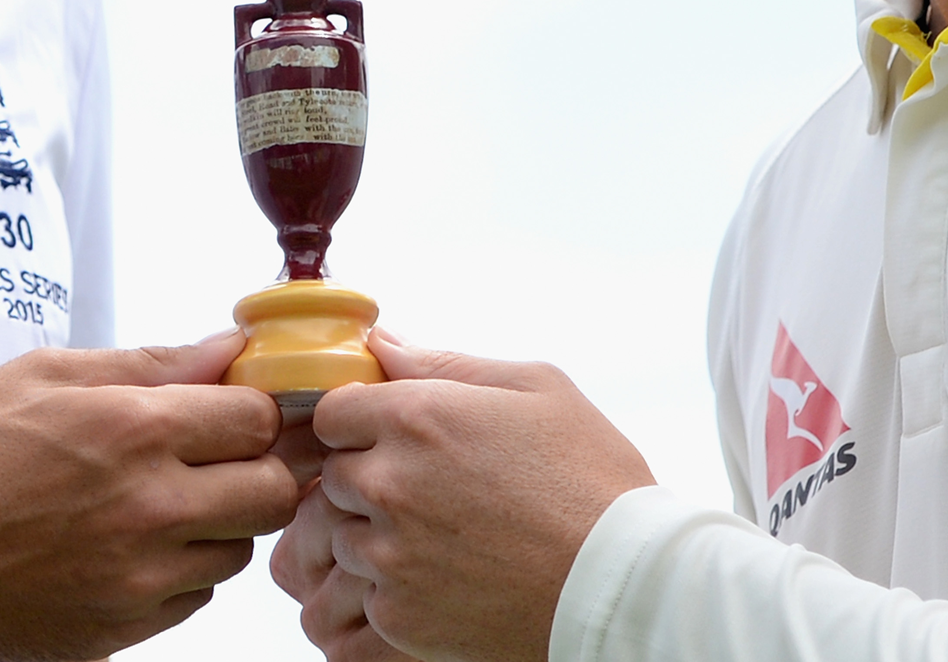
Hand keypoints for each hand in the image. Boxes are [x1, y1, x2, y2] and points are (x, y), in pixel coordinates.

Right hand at [0, 330, 298, 661]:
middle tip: (215, 458)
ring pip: (239, 549)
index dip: (253, 411)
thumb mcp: (40, 375)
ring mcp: (140, 576)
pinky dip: (181, 569)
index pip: (259, 419)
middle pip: (273, 491)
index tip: (234, 411)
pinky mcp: (123, 628)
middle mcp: (150, 507)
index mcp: (134, 429)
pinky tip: (131, 544)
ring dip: (219, 522)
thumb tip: (222, 350)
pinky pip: (195, 596)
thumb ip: (147, 362)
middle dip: (256, 468)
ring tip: (159, 502)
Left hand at [271, 329, 654, 661]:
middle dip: (369, 477)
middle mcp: (390, 482)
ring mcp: (388, 553)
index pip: (331, 412)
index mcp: (416, 417)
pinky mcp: (398, 613)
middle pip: (333, 474)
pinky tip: (450, 578)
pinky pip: (366, 591)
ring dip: (376, 534)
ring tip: (445, 539)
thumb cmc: (592, 480)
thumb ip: (446, 362)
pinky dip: (396, 587)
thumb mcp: (537, 389)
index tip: (392, 438)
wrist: (625, 585)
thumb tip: (384, 342)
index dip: (360, 422)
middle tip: (431, 491)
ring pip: (343, 536)